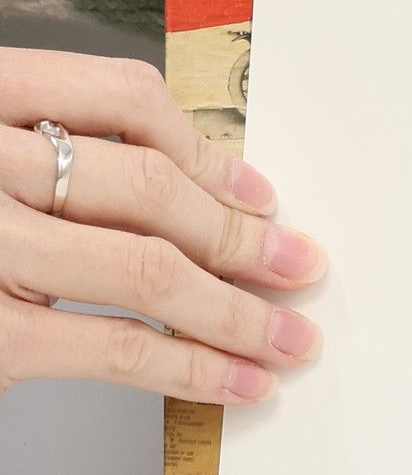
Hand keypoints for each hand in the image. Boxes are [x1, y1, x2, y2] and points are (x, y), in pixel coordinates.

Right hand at [0, 48, 324, 404]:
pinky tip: (240, 381)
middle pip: (142, 183)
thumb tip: (202, 197)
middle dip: (237, 234)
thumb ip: (51, 161)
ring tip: (289, 338)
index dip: (202, 147)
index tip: (256, 193)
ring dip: (238, 308)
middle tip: (298, 266)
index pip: (114, 93)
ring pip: (145, 265)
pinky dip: (196, 367)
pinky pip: (119, 345)